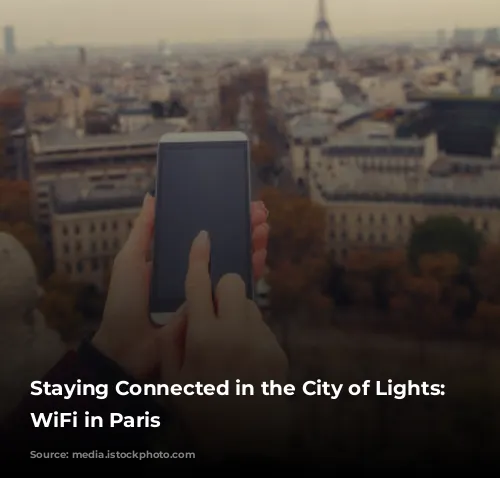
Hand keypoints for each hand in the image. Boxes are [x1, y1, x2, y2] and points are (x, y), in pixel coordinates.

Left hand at [92, 194, 269, 379]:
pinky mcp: (215, 311)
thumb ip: (143, 231)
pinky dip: (251, 270)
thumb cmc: (125, 303)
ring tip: (263, 229)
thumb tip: (152, 196)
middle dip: (242, 227)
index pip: (203, 232)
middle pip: (223, 244)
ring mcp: (206, 291)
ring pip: (234, 262)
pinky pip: (237, 289)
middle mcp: (194, 272)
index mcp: (175, 258)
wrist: (129, 350)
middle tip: (258, 212)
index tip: (237, 203)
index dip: (220, 217)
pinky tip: (260, 255)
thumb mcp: (129, 261)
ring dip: (250, 244)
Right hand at [159, 230, 288, 457]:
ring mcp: (261, 341)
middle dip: (221, 289)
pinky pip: (261, 326)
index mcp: (204, 338)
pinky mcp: (278, 351)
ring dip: (236, 313)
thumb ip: (172, 341)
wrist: (244, 448)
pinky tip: (242, 361)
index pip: (200, 283)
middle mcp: (236, 332)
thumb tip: (184, 311)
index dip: (199, 256)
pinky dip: (250, 334)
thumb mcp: (171, 383)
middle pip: (233, 282)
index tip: (203, 236)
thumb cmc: (201, 415)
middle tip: (212, 313)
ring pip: (249, 303)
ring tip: (226, 346)